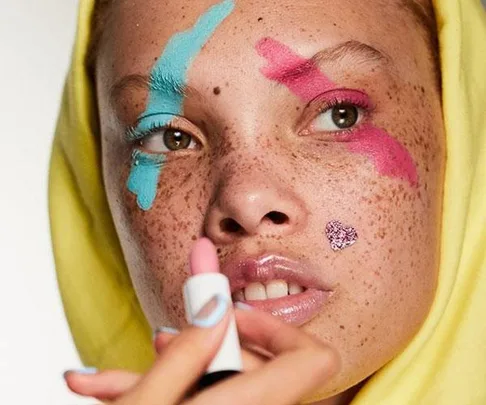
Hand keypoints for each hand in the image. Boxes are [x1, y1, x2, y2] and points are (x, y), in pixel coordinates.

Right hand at [65, 300, 339, 404]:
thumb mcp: (147, 402)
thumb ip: (186, 352)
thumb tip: (216, 306)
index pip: (312, 359)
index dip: (274, 327)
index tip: (229, 315)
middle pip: (265, 365)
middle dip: (212, 344)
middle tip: (165, 340)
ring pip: (235, 383)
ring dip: (187, 367)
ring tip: (130, 374)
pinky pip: (220, 401)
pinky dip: (183, 391)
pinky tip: (126, 390)